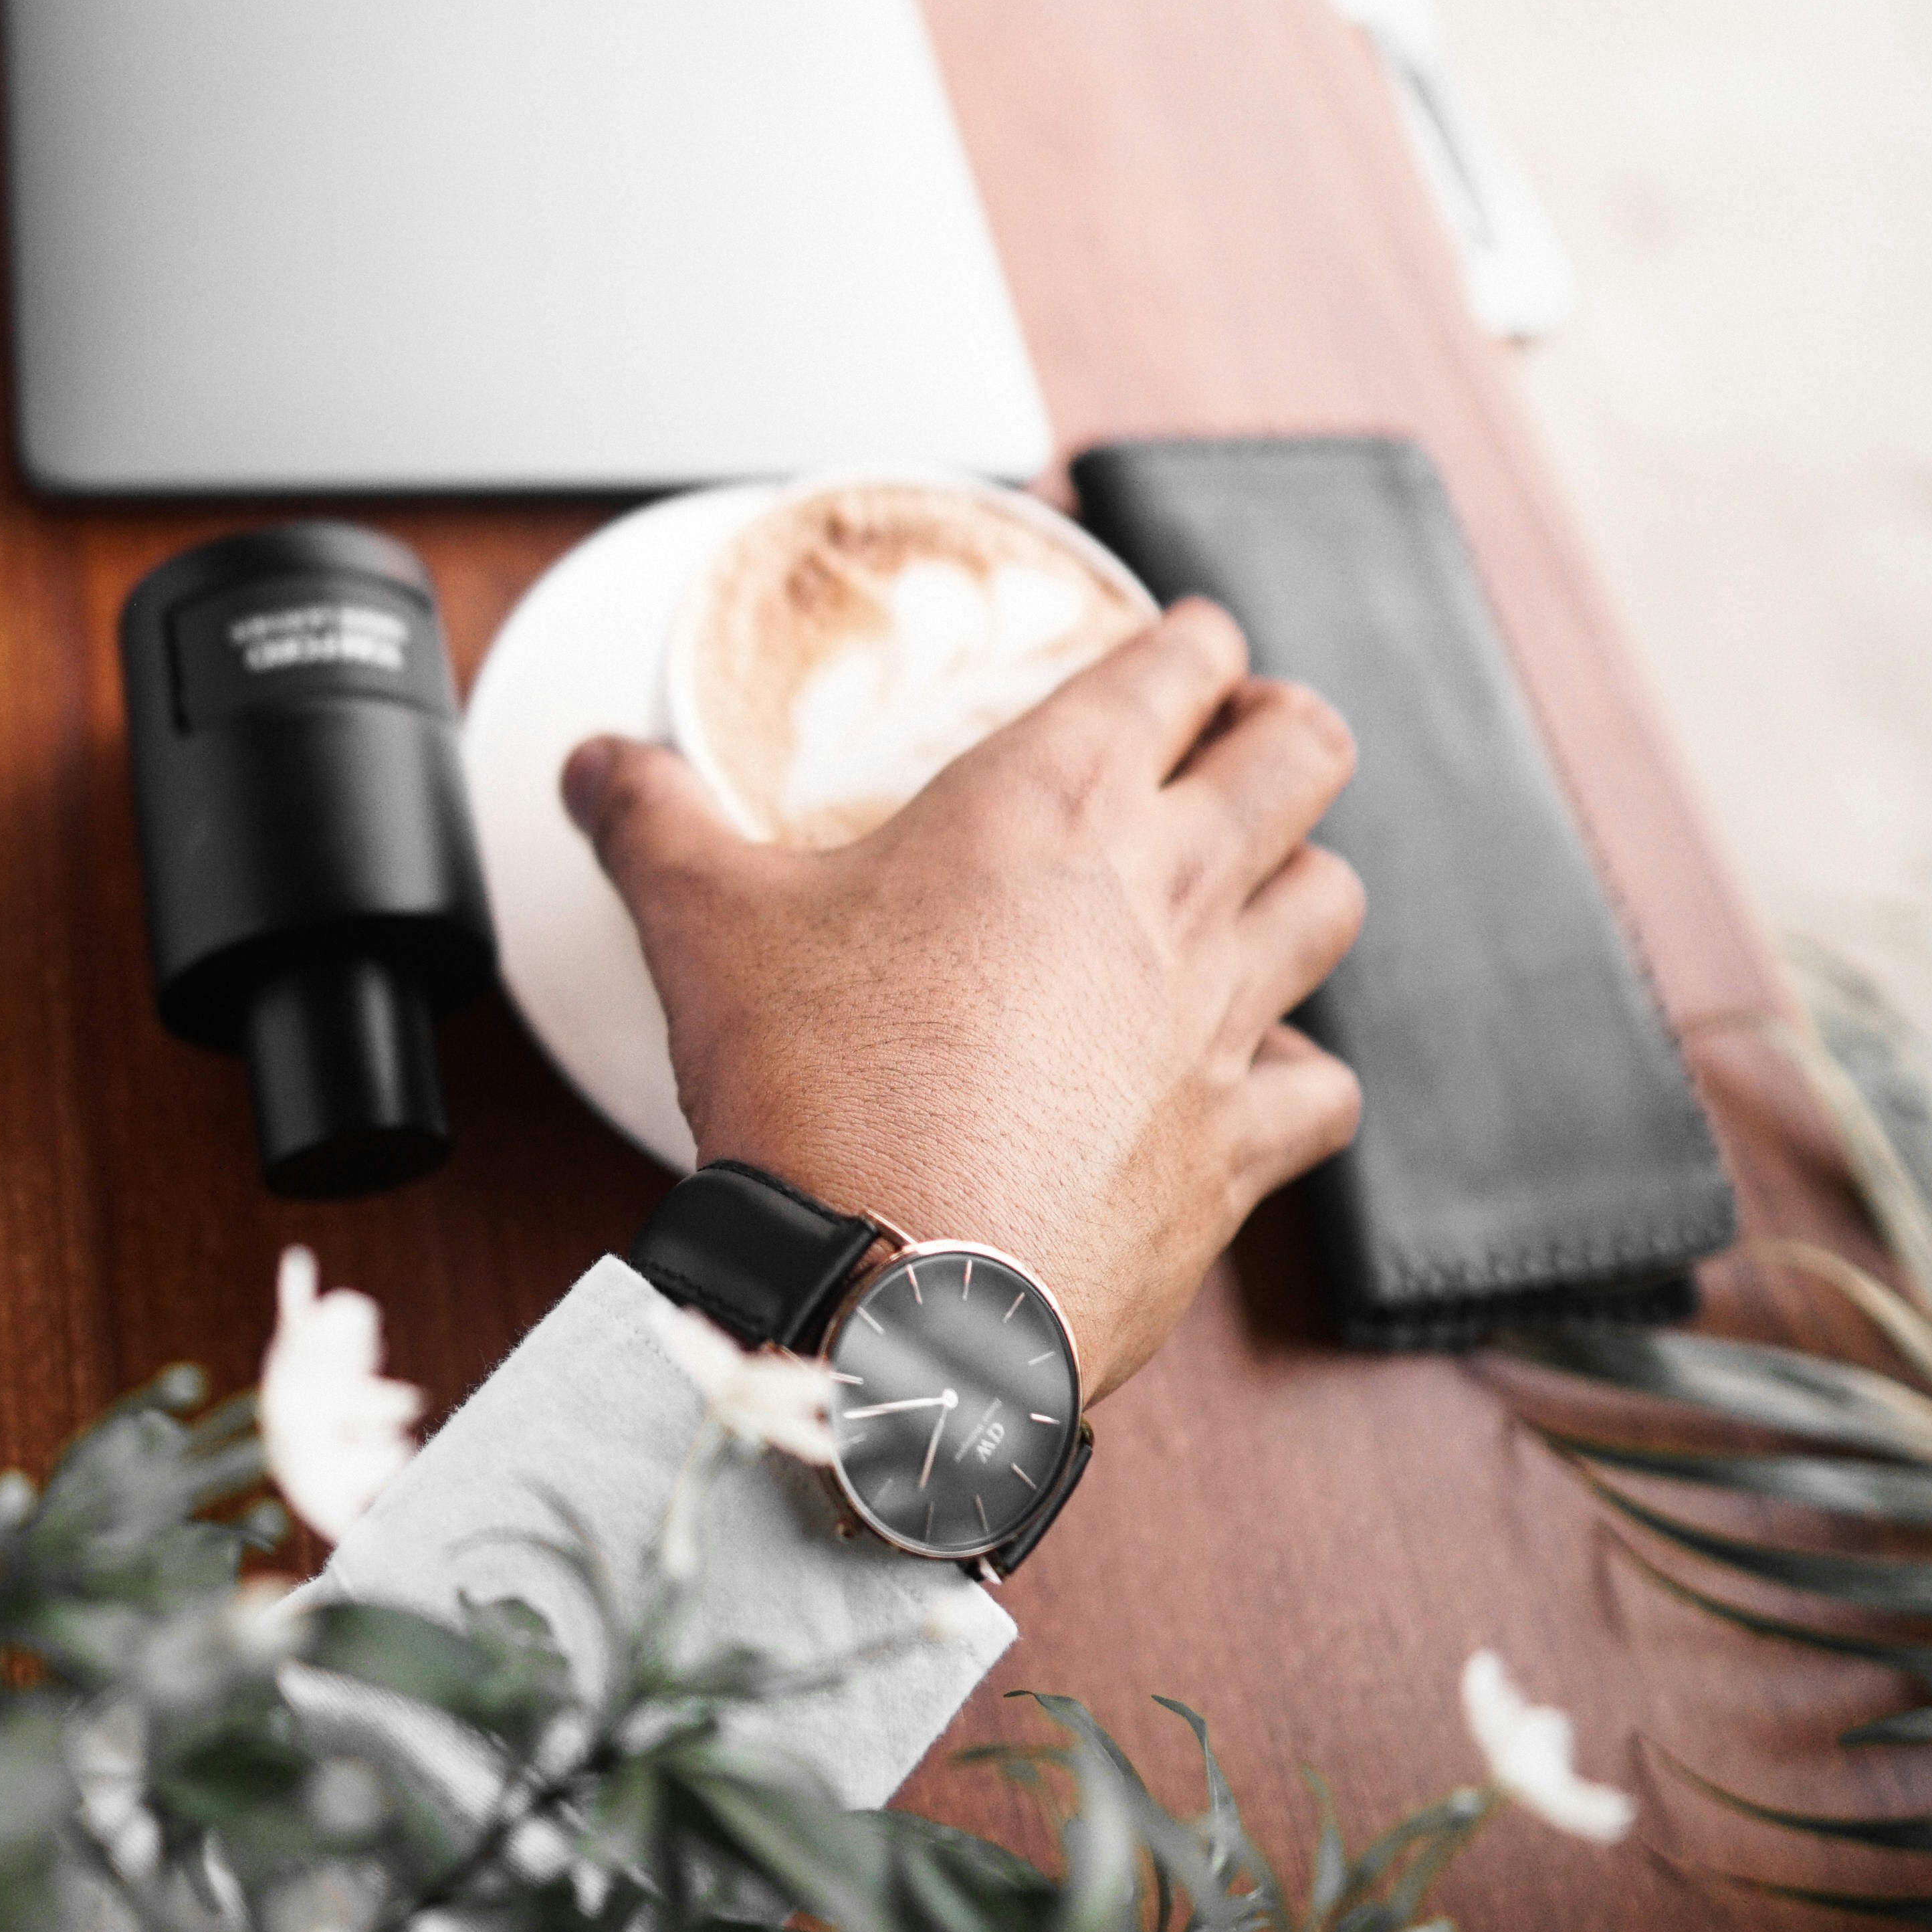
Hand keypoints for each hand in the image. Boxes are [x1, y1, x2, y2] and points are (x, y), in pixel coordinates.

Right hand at [561, 601, 1363, 1405]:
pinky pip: (1321, 1087)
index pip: (1177, 663)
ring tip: (1264, 891)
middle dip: (1284, 733)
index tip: (1190, 642)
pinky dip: (1298, 1076)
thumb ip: (652, 821)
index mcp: (1053, 798)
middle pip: (1303, 755)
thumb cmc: (815, 1092)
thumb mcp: (704, 925)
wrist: (892, 1291)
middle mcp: (1165, 890)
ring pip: (1334, 902)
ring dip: (1303, 884)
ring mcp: (1218, 1019)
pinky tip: (1255, 1079)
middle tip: (1250, 743)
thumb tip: (597, 765)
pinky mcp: (1237, 1148)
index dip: (1193, 640)